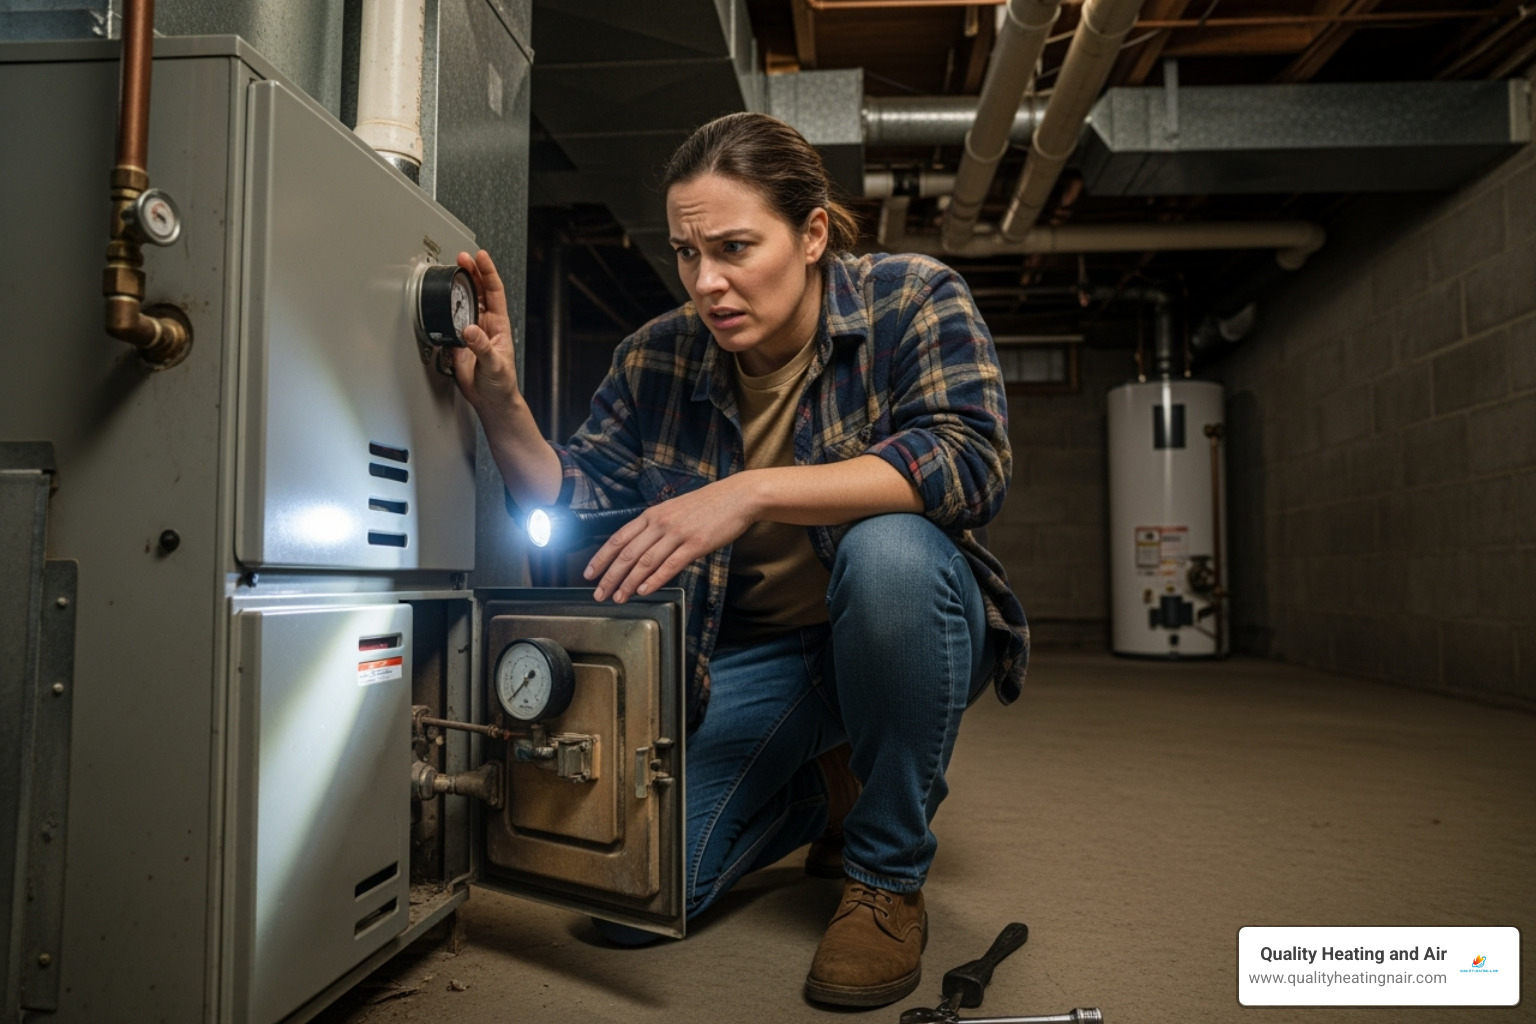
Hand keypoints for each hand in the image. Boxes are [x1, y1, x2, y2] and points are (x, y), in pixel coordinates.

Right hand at [449, 249, 520, 418]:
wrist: (490, 400)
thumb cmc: (501, 383)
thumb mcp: (495, 364)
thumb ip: (482, 347)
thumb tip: (470, 330)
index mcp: (499, 324)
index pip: (494, 291)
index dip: (488, 273)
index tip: (481, 257)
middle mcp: (485, 324)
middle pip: (478, 291)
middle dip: (471, 272)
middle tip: (462, 258)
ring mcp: (471, 331)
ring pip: (463, 302)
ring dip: (457, 287)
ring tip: (450, 271)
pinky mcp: (458, 341)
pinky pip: (450, 320)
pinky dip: (444, 309)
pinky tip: (440, 299)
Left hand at [584, 477, 756, 602]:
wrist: (738, 497)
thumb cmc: (708, 505)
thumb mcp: (674, 510)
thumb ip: (657, 527)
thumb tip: (641, 549)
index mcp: (652, 515)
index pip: (618, 538)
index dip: (601, 557)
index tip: (590, 573)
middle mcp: (660, 523)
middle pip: (627, 554)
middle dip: (610, 577)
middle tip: (599, 594)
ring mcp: (677, 534)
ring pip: (645, 562)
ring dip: (628, 583)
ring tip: (618, 597)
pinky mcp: (695, 544)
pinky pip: (670, 565)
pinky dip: (654, 580)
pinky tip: (644, 591)